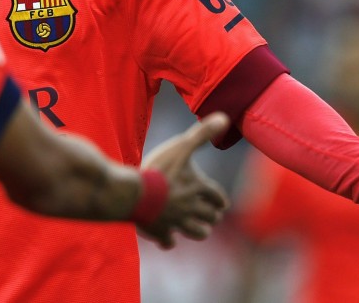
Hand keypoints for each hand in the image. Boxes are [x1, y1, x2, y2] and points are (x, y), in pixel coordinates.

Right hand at [139, 112, 230, 247]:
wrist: (134, 192)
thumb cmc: (159, 168)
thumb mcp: (181, 146)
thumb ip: (202, 132)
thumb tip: (224, 117)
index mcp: (199, 188)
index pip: (218, 197)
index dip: (220, 199)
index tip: (221, 202)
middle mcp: (192, 208)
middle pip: (210, 217)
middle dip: (212, 215)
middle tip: (210, 214)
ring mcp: (177, 222)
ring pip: (197, 233)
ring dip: (199, 230)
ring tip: (198, 228)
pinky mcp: (160, 231)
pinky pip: (169, 241)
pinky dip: (170, 240)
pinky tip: (168, 237)